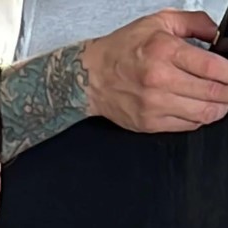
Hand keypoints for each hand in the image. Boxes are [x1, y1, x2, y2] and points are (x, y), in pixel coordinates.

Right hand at [84, 9, 227, 131]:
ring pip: (202, 114)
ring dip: (219, 109)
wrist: (91, 77)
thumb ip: (193, 23)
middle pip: (212, 94)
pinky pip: (185, 126)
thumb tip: (218, 36)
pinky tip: (200, 110)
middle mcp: (160, 81)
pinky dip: (199, 119)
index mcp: (165, 52)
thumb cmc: (122, 49)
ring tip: (222, 102)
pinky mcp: (149, 123)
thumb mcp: (158, 22)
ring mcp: (154, 106)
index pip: (213, 68)